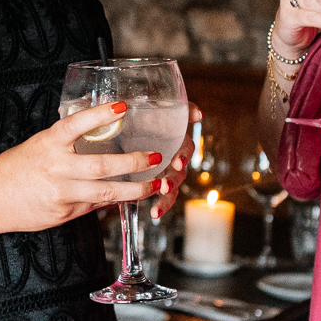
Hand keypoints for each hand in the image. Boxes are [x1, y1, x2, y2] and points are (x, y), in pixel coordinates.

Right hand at [0, 101, 169, 232]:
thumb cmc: (14, 169)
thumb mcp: (39, 145)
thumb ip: (67, 144)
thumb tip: (101, 139)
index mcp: (48, 144)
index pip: (76, 125)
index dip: (100, 114)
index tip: (122, 106)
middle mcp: (56, 168)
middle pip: (102, 167)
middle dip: (134, 163)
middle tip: (155, 157)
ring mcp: (61, 194)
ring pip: (106, 193)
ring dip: (135, 190)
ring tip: (155, 184)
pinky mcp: (63, 213)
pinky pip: (94, 207)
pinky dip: (113, 202)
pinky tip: (129, 198)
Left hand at [148, 102, 202, 220]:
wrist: (122, 127)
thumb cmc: (142, 114)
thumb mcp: (155, 106)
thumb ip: (179, 108)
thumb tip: (198, 114)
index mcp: (175, 138)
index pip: (185, 146)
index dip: (183, 154)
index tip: (177, 161)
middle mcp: (173, 155)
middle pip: (179, 169)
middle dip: (174, 177)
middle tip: (165, 183)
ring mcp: (165, 171)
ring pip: (172, 185)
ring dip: (167, 195)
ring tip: (158, 203)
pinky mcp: (155, 183)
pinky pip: (161, 197)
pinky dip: (160, 206)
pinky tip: (154, 214)